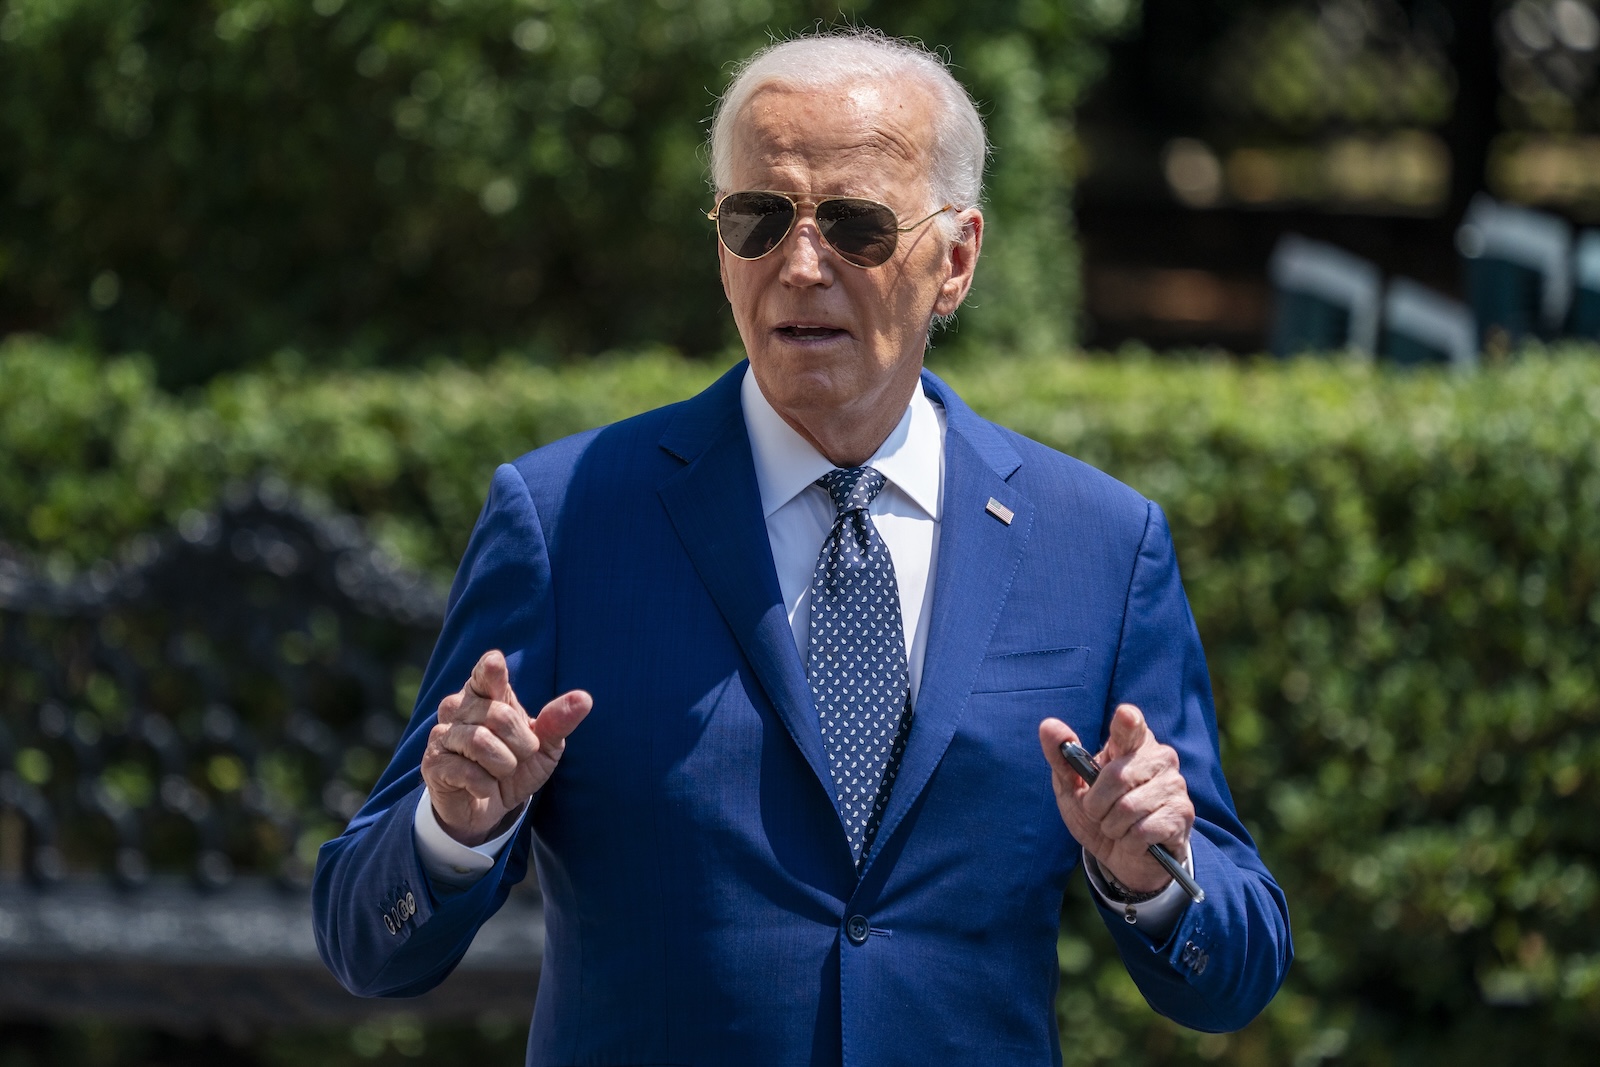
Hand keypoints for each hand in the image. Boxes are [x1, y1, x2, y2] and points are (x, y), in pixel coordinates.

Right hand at [422, 649, 591, 845]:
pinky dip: (485, 784)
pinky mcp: (433, 763)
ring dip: (503, 765)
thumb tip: (585, 699)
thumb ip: (558, 721)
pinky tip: (482, 787)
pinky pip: (467, 772)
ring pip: (481, 743)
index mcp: (486, 694)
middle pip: (500, 716)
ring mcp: (442, 734)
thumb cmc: (515, 765)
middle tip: (519, 757)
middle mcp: (458, 707)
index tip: (495, 664)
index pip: (485, 673)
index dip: (490, 669)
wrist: (487, 807)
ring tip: (500, 772)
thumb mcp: (544, 746)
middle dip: (521, 744)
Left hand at [1039, 704, 1194, 893]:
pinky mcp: (1182, 814)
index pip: (1130, 726)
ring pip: (1128, 808)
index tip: (1124, 716)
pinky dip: (1128, 841)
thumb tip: (1048, 725)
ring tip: (1119, 826)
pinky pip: (1143, 831)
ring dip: (1112, 826)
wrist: (1123, 855)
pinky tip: (1136, 839)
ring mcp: (1175, 785)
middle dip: (1097, 804)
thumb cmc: (1098, 812)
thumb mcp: (1072, 787)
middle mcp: (1159, 757)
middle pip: (1117, 777)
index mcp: (1131, 742)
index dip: (1127, 722)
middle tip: (1100, 812)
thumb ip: (1061, 757)